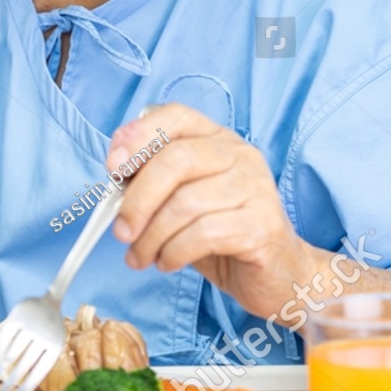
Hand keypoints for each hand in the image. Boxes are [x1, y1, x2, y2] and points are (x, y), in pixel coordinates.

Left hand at [105, 104, 320, 321]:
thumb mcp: (181, 202)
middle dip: (137, 199)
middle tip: (120, 231)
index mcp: (217, 139)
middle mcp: (240, 155)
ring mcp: (256, 188)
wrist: (277, 273)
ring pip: (185, 203)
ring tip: (141, 256)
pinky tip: (167, 262)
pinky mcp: (262, 225)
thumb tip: (114, 178)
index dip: (139, 135)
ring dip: (151, 236)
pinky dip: (174, 252)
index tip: (113, 168)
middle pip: (175, 160)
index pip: (175, 116)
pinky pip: (203, 234)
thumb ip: (152, 184)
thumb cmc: (221, 234)